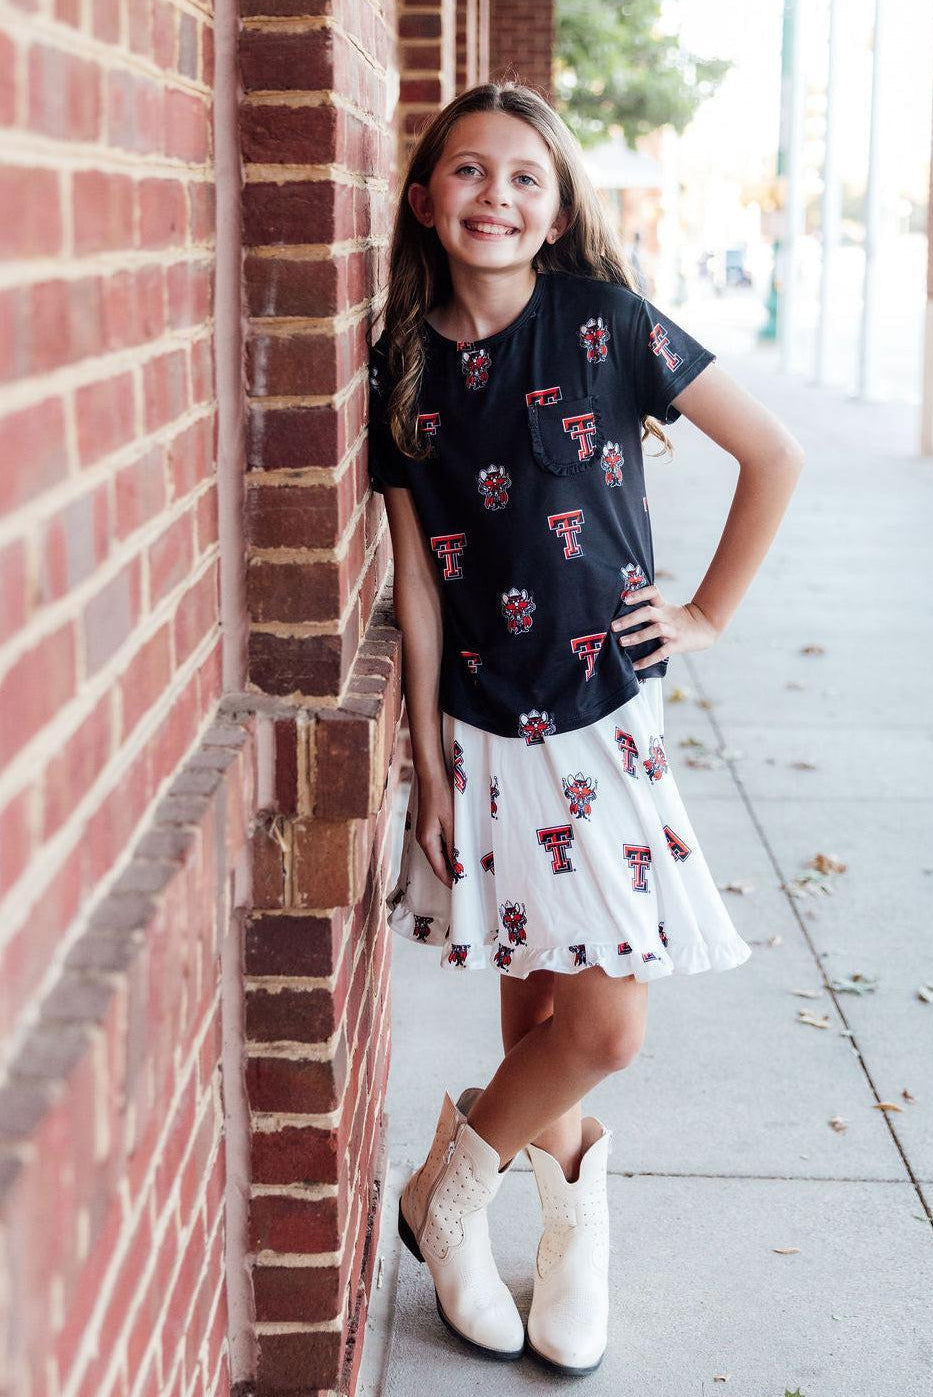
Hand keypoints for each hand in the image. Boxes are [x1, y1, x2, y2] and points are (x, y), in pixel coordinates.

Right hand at [415, 768, 454, 888]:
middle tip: (467, 882)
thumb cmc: (441, 797)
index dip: (449, 881)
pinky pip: (438, 846)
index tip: (461, 890)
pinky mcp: (429, 828)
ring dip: (450, 863)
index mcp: (427, 841)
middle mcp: (423, 840)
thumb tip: (458, 865)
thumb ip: (454, 844)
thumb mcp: (451, 822)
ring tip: (465, 870)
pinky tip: (458, 852)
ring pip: (438, 855)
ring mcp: (425, 834)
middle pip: (437, 864)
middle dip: (450, 874)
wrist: (431, 777)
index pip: (438, 869)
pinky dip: (448, 853)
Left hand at [611, 585, 719, 670]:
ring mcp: (673, 630)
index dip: (639, 594)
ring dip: (637, 636)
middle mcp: (667, 616)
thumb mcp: (667, 609)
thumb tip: (621, 615)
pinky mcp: (677, 644)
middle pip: (648, 612)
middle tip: (613, 626)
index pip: (653, 592)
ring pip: (655, 630)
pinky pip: (661, 652)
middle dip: (630, 618)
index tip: (625, 599)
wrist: (705, 627)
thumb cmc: (679, 619)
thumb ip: (649, 609)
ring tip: (622, 642)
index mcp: (664, 606)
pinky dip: (647, 660)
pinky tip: (635, 666)